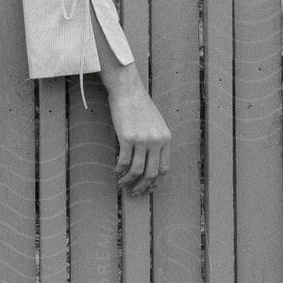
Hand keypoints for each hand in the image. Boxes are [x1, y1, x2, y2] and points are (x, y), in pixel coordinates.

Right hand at [106, 78, 170, 195]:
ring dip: (129, 181)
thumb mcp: (156, 124)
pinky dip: (119, 170)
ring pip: (137, 170)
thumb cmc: (139, 105)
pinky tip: (116, 171)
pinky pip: (124, 161)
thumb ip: (157, 141)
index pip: (164, 168)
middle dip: (143, 186)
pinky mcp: (127, 138)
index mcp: (166, 139)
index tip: (148, 187)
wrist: (127, 90)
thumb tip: (151, 161)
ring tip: (122, 184)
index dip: (156, 182)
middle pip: (151, 173)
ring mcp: (142, 140)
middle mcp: (157, 141)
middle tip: (135, 192)